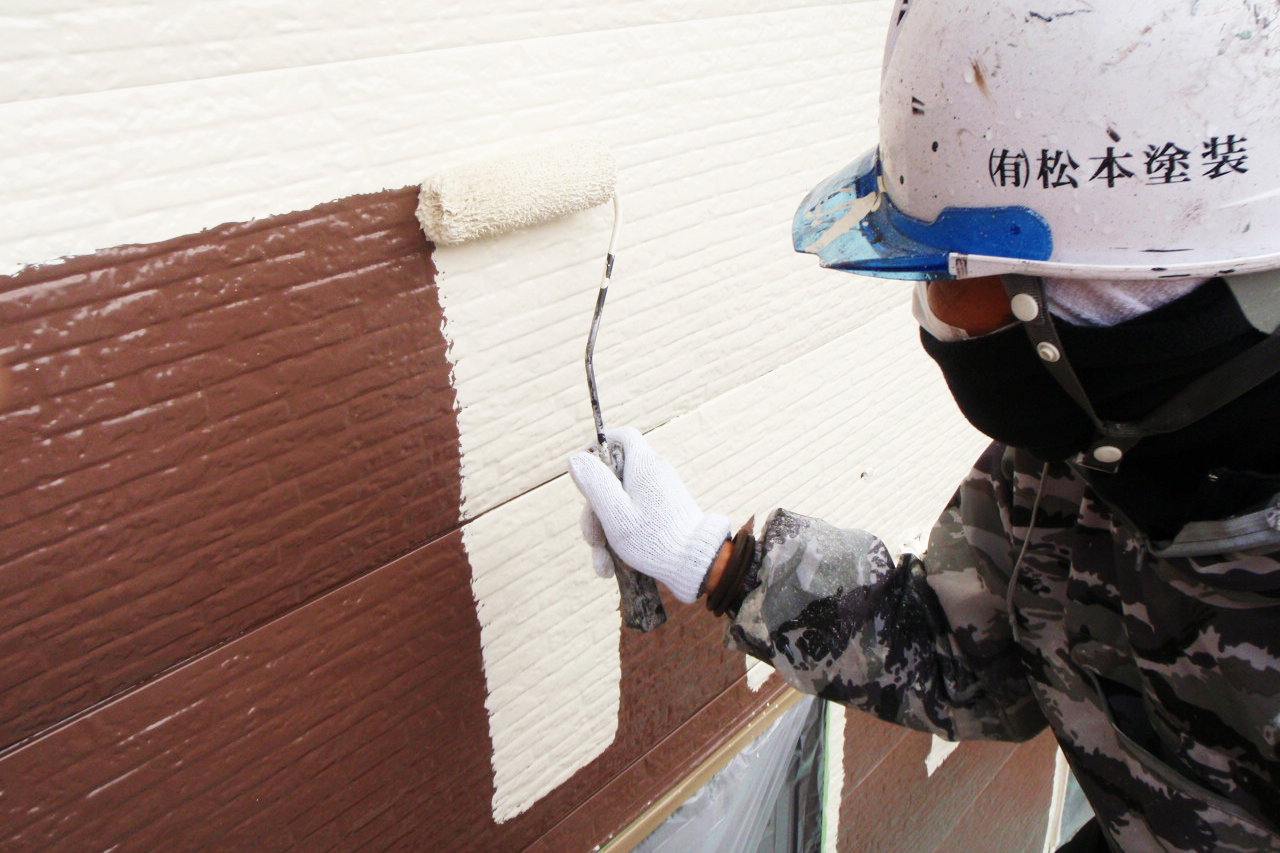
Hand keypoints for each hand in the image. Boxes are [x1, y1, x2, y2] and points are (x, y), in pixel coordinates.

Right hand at [568, 426, 730, 602]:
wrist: (697, 565)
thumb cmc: (654, 540)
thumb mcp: (616, 513)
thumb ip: (594, 483)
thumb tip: (575, 457)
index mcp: (644, 466)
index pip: (622, 436)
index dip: (599, 447)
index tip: (584, 469)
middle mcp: (654, 475)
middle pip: (613, 479)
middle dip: (595, 510)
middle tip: (593, 540)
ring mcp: (660, 494)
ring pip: (620, 504)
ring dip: (606, 533)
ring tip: (604, 565)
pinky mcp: (664, 513)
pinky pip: (635, 517)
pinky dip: (622, 538)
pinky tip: (614, 567)